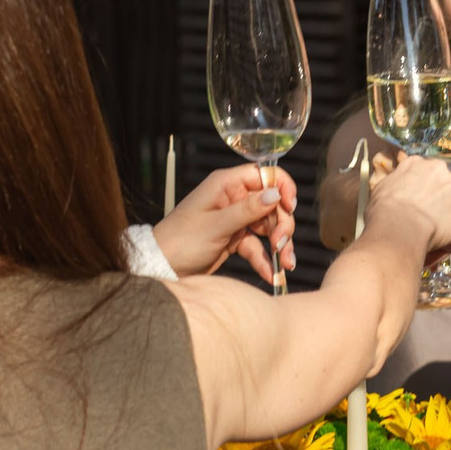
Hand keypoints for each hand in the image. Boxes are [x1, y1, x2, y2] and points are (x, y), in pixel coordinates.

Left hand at [153, 166, 299, 281]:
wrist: (161, 268)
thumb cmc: (180, 241)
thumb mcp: (216, 225)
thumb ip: (247, 210)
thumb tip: (275, 193)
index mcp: (225, 185)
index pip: (263, 175)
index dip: (281, 187)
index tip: (289, 206)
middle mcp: (232, 198)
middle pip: (271, 204)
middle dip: (281, 224)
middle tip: (282, 244)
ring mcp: (234, 220)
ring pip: (268, 227)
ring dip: (279, 245)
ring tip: (285, 264)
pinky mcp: (233, 240)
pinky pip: (257, 247)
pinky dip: (265, 260)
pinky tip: (271, 274)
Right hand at [365, 153, 450, 256]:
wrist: (398, 229)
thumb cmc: (384, 212)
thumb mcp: (382, 188)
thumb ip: (397, 183)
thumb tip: (397, 190)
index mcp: (418, 163)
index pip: (425, 171)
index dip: (422, 186)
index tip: (418, 198)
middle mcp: (440, 170)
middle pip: (445, 181)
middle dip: (440, 195)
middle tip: (427, 214)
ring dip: (449, 211)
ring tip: (434, 229)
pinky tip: (438, 240)